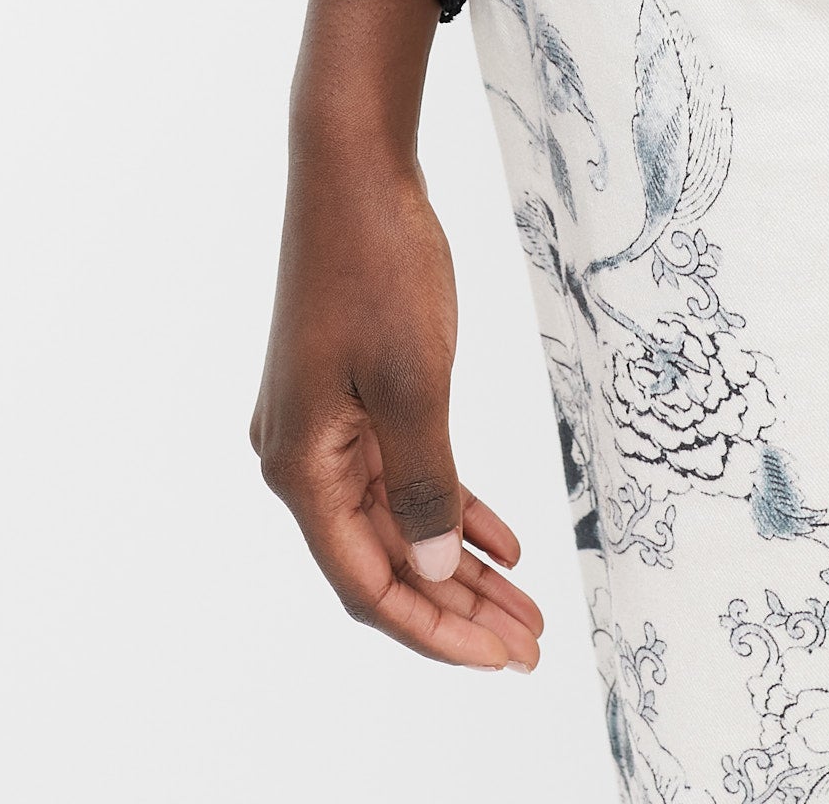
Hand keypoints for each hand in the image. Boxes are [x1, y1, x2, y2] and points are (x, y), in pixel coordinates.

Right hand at [252, 0, 542, 672]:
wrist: (353, 168)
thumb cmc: (377, 265)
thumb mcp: (414, 381)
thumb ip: (426, 483)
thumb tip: (438, 573)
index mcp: (302, 468)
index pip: (370, 584)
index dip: (436, 631)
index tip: (501, 659)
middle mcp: (302, 460)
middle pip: (386, 562)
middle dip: (457, 610)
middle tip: (527, 646)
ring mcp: (324, 427)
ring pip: (399, 521)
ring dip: (460, 564)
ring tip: (526, 606)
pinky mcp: (350, 397)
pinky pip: (403, 472)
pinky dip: (451, 504)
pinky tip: (503, 539)